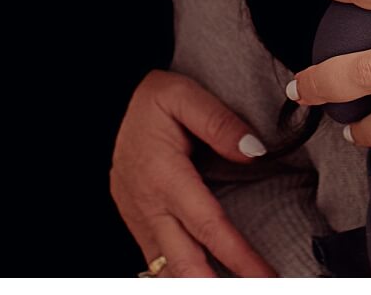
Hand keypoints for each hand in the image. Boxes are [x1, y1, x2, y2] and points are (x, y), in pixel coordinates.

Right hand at [108, 69, 276, 277]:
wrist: (107, 108)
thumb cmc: (150, 102)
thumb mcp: (184, 96)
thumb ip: (219, 123)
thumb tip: (253, 152)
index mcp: (165, 177)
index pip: (208, 226)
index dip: (238, 256)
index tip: (264, 277)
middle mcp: (149, 207)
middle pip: (185, 263)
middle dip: (217, 285)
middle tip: (256, 291)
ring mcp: (140, 220)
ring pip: (167, 270)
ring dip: (197, 283)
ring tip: (232, 287)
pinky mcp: (137, 224)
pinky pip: (157, 262)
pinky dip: (180, 276)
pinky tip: (202, 279)